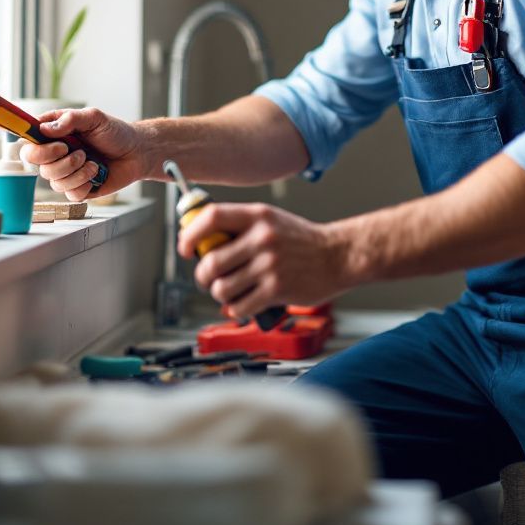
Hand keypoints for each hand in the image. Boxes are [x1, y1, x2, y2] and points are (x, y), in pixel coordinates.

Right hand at [20, 107, 145, 201]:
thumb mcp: (94, 118)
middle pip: (35, 163)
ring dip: (76, 170)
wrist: (137, 152)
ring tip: (92, 160)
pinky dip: (85, 183)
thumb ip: (70, 119)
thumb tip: (45, 128)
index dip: (30, 143)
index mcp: (54, 134)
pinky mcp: (77, 189)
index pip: (28, 140)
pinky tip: (96, 173)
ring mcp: (65, 172)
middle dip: (57, 159)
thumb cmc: (115, 132)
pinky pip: (70, 193)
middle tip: (76, 150)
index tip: (50, 141)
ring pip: (53, 181)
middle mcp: (55, 154)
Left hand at [177, 202, 348, 318]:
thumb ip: (240, 227)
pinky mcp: (277, 290)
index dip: (190, 234)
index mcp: (258, 216)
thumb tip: (202, 242)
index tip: (185, 248)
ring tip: (230, 291)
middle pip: (209, 261)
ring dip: (220, 294)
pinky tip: (244, 303)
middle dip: (203, 275)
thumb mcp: (271, 220)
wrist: (339, 255)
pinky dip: (236, 309)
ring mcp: (269, 265)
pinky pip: (239, 307)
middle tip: (208, 278)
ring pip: (221, 288)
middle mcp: (262, 238)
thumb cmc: (302, 240)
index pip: (211, 218)